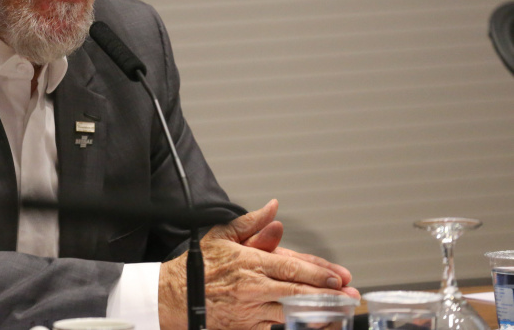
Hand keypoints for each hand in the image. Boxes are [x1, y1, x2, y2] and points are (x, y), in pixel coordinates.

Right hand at [158, 199, 358, 329]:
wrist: (175, 296)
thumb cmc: (199, 265)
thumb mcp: (222, 235)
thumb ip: (251, 223)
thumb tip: (273, 208)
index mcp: (249, 262)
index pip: (291, 267)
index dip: (317, 273)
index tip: (339, 277)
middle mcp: (253, 287)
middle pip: (298, 292)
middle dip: (328, 296)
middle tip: (350, 297)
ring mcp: (250, 310)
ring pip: (291, 313)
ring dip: (318, 314)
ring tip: (340, 314)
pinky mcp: (246, 327)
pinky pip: (276, 327)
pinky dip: (296, 325)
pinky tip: (312, 324)